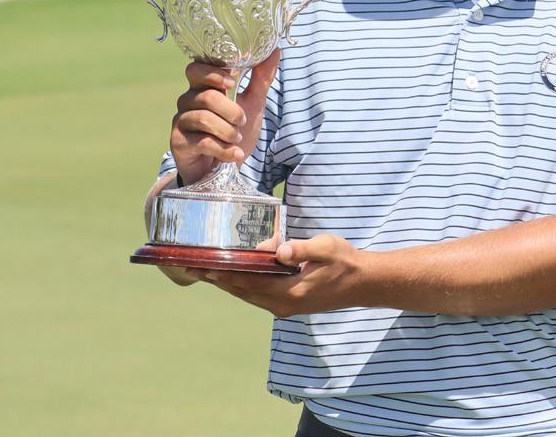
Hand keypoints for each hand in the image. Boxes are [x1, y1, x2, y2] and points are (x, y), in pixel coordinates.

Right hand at [169, 50, 279, 185]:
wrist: (224, 170)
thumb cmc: (234, 132)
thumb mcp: (253, 104)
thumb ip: (261, 78)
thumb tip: (275, 50)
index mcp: (203, 87)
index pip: (196, 68)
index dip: (212, 72)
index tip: (231, 81)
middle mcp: (188, 101)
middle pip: (206, 96)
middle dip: (230, 110)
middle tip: (241, 121)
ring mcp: (181, 121)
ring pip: (204, 118)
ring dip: (228, 131)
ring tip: (236, 139)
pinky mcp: (179, 142)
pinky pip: (203, 142)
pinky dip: (224, 150)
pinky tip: (235, 154)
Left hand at [191, 234, 368, 317]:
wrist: (364, 284)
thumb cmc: (346, 262)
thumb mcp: (326, 248)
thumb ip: (302, 249)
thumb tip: (279, 250)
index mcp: (290, 292)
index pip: (248, 282)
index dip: (223, 274)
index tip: (202, 265)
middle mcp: (283, 305)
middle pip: (241, 291)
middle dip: (217, 279)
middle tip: (191, 266)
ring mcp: (285, 307)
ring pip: (247, 295)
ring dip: (226, 283)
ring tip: (205, 271)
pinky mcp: (289, 304)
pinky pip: (257, 295)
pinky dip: (242, 285)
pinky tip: (234, 275)